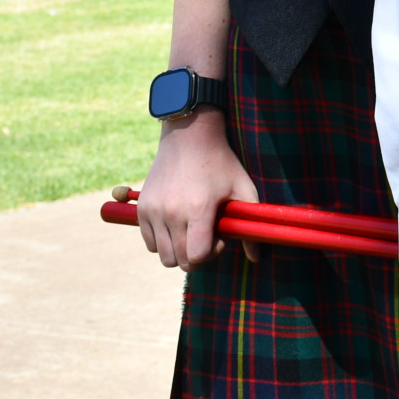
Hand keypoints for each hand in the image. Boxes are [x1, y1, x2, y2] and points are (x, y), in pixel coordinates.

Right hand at [135, 107, 258, 269]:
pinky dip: (163, 242)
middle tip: (207, 233)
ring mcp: (154, 211)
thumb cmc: (221, 163)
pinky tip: (177, 224)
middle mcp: (172, 213)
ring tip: (192, 229)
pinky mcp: (142, 209)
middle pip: (181, 261)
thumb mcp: (243, 189)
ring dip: (180, 250)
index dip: (212, 252)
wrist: (189, 137)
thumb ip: (249, 225)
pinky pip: (150, 244)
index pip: (197, 256)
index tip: (219, 235)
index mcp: (199, 209)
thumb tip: (256, 258)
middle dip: (197, 254)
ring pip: (164, 256)